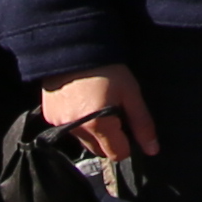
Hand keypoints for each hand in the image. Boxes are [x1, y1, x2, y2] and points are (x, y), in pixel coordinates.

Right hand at [42, 65, 157, 165]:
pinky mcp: (49, 116)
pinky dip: (77, 122)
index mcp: (98, 125)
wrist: (75, 47)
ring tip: (96, 104)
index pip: (117, 154)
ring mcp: (59, 124)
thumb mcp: (130, 93)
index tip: (127, 125)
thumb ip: (142, 124)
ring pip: (83, 140)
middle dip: (109, 139)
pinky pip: (68, 129)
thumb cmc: (108, 69)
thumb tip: (153, 150)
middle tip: (113, 112)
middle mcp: (76, 129)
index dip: (127, 143)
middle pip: (99, 150)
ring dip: (92, 131)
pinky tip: (81, 102)